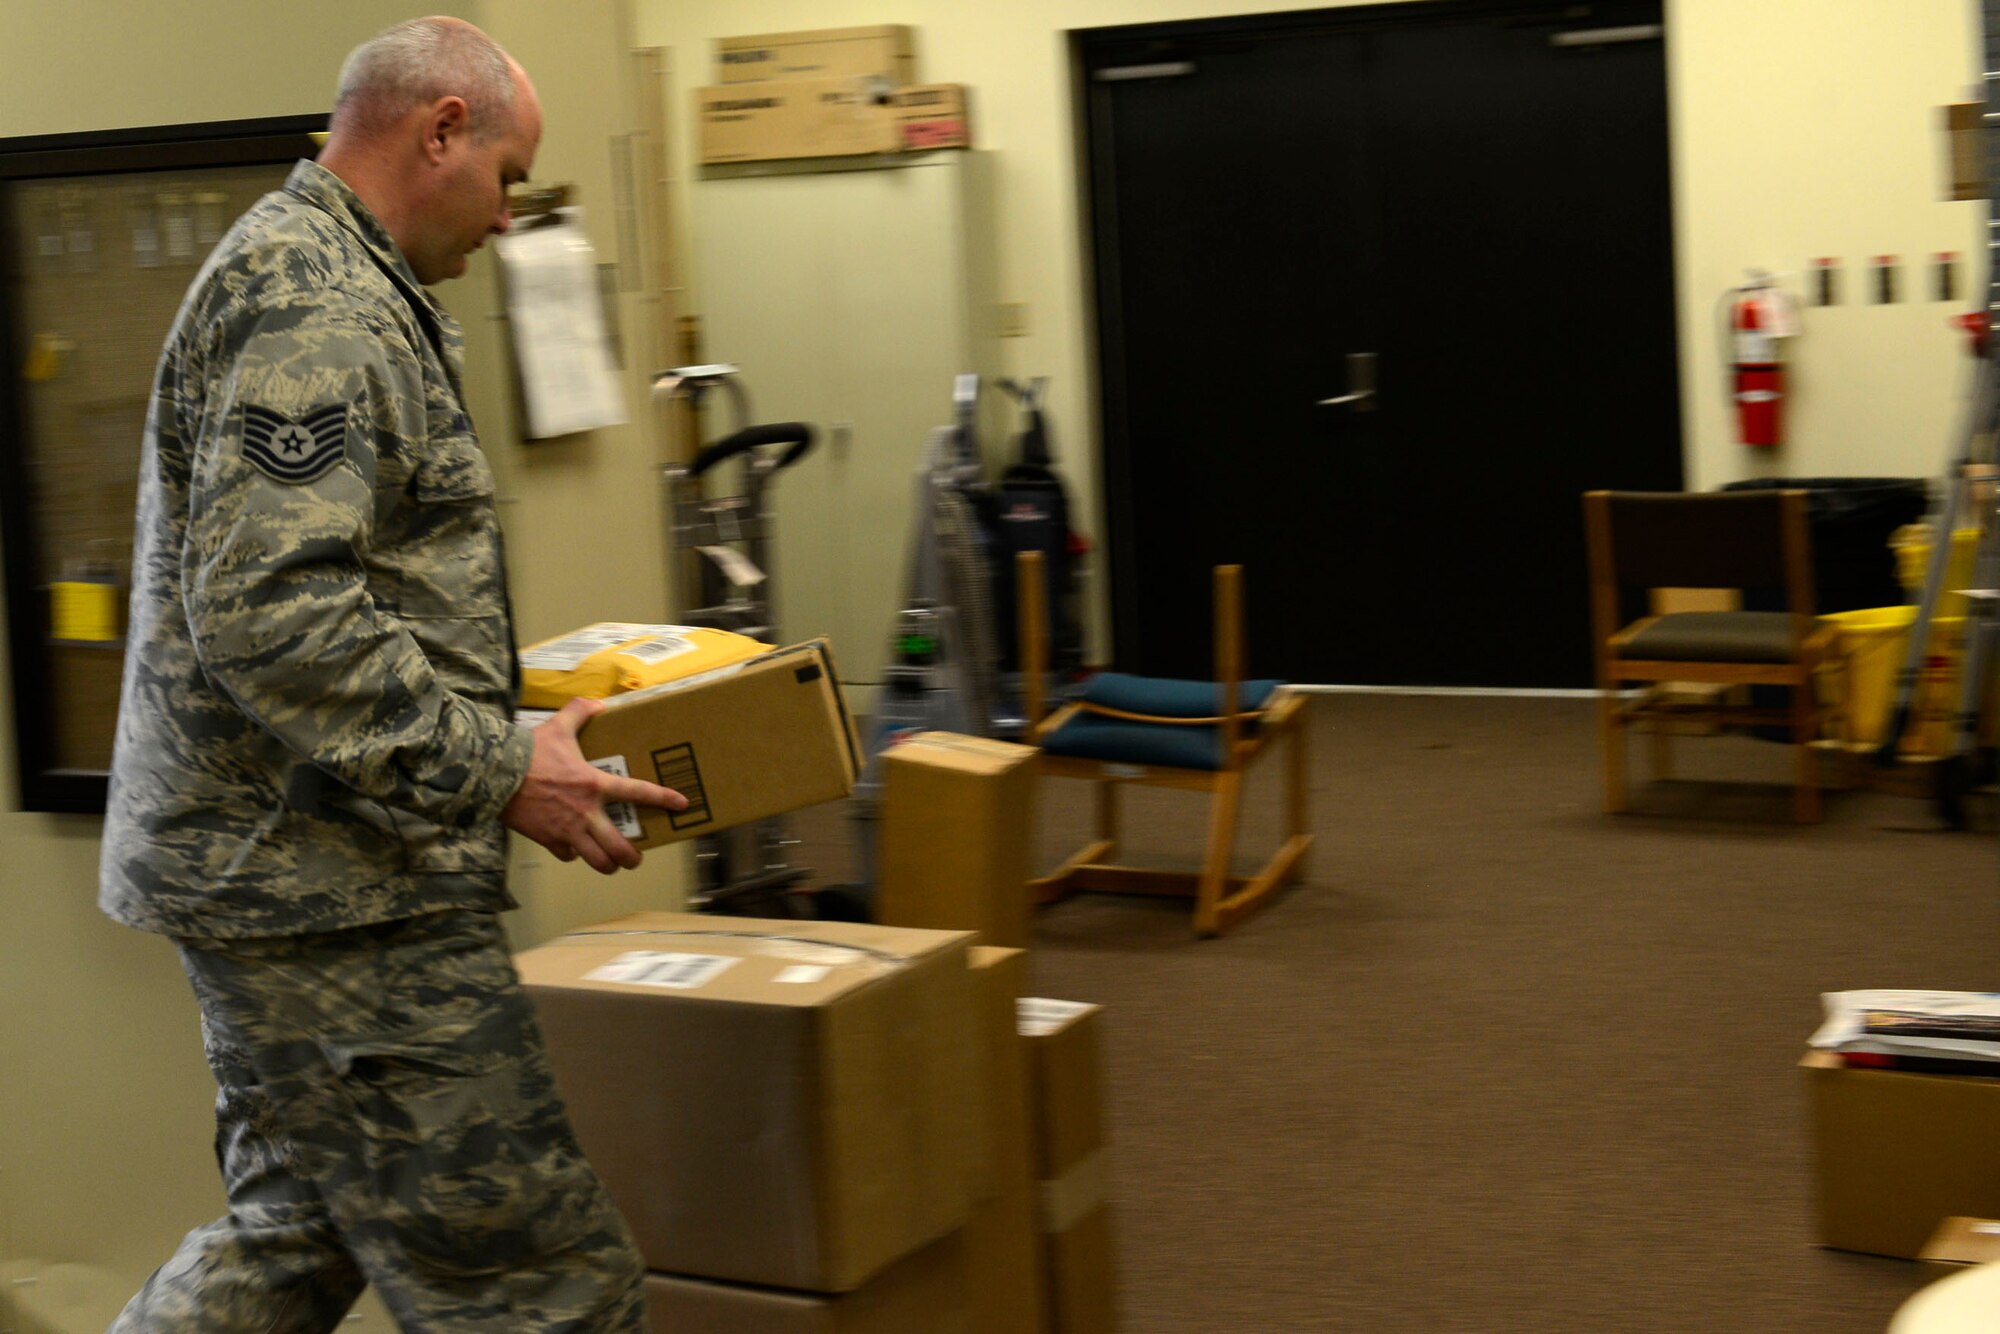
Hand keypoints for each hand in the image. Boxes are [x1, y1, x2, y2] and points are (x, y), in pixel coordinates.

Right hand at [502, 697, 687, 873]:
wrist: (496, 774)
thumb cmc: (529, 752)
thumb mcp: (559, 726)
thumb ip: (579, 712)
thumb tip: (596, 703)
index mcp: (595, 784)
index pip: (638, 792)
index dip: (663, 799)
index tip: (681, 804)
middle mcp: (586, 812)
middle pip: (619, 847)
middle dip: (632, 858)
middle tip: (635, 858)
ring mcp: (568, 830)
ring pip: (597, 860)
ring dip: (607, 865)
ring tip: (613, 864)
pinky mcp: (548, 840)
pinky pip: (568, 855)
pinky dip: (573, 855)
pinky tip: (575, 850)